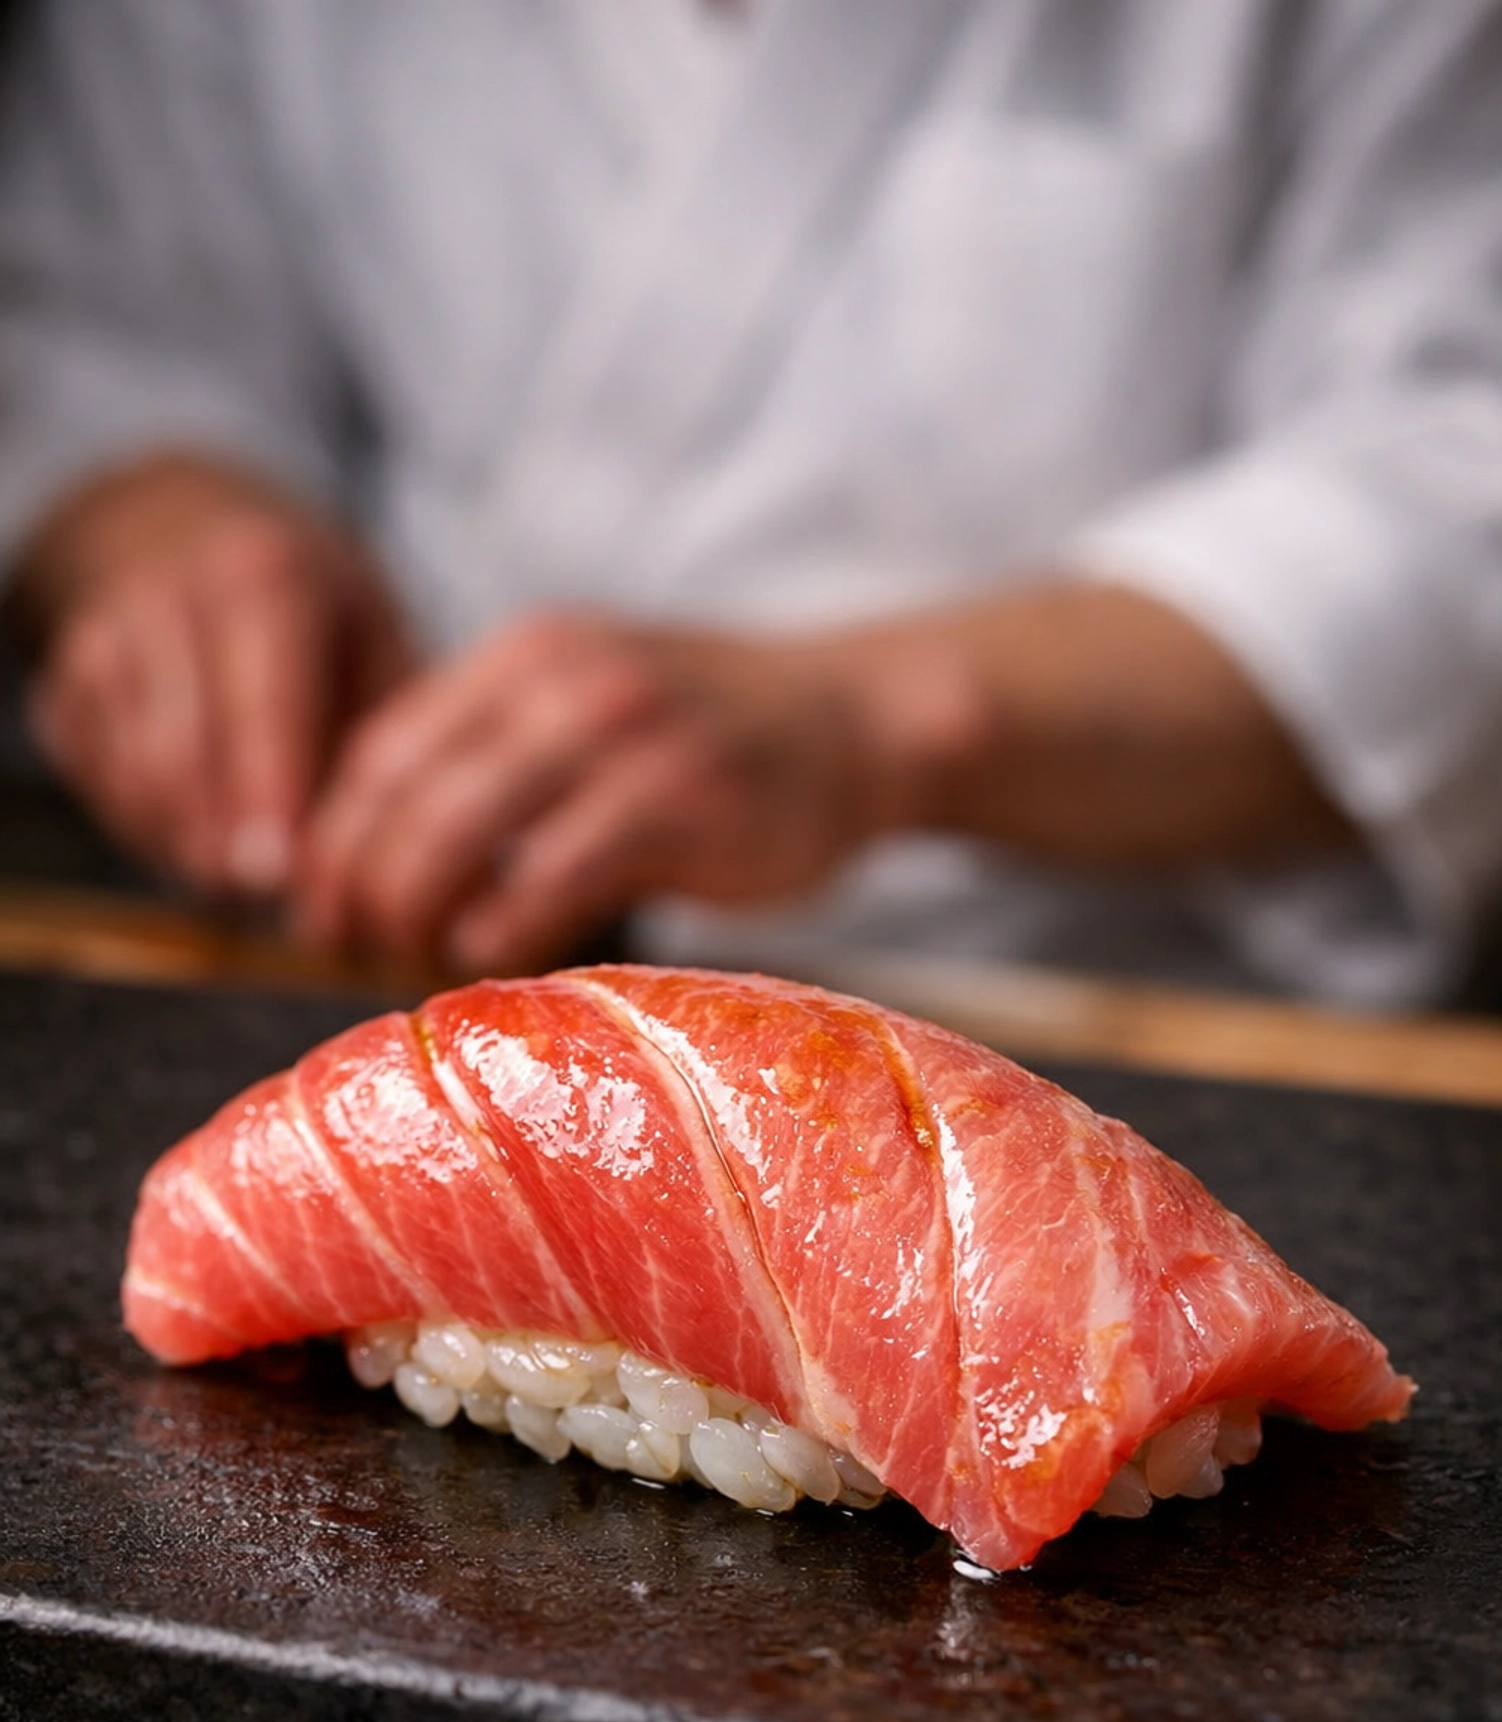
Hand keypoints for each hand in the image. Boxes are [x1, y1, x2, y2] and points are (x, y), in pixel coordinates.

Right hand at [23, 459, 413, 896]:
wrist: (186, 530)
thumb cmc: (311, 605)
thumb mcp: (378, 633)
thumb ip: (392, 727)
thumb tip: (405, 838)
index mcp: (263, 577)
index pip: (261, 699)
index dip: (268, 792)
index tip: (282, 870)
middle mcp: (168, 600)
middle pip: (184, 751)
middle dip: (224, 843)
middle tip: (271, 901)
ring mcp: (103, 644)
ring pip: (135, 779)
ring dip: (189, 848)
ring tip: (244, 879)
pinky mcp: (65, 689)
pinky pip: (102, 787)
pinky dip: (152, 832)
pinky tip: (200, 839)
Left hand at [295, 613, 973, 972]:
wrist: (857, 721)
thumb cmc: (716, 742)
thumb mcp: (593, 711)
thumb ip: (501, 760)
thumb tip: (388, 861)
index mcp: (526, 656)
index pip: (386, 744)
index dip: (335, 834)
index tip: (316, 907)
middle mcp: (564, 680)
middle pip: (408, 788)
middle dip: (358, 880)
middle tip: (342, 948)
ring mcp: (624, 736)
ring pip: (463, 823)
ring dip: (413, 904)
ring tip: (401, 958)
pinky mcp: (681, 802)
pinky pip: (556, 869)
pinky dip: (503, 922)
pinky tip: (483, 955)